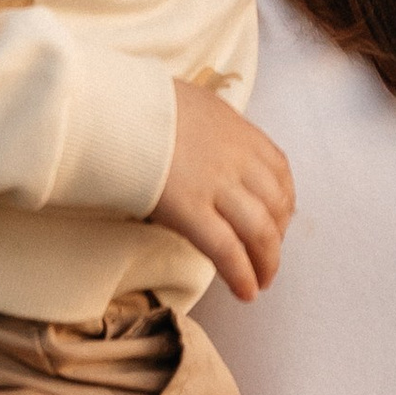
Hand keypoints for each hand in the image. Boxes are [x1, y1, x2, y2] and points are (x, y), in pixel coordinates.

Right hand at [148, 81, 293, 300]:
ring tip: (262, 281)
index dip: (284, 201)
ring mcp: (215, 185)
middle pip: (275, 204)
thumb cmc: (139, 104)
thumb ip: (209, 127)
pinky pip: (227, 249)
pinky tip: (245, 291)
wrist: (112, 108)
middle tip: (268, 256)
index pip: (279, 169)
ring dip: (266, 261)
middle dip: (278, 236)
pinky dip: (241, 274)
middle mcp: (235, 157)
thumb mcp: (190, 103)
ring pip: (259, 230)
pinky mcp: (189, 209)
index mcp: (236, 129)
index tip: (278, 220)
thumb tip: (208, 143)